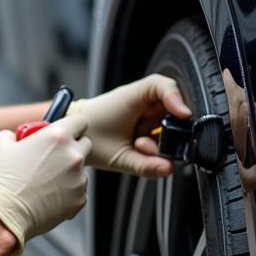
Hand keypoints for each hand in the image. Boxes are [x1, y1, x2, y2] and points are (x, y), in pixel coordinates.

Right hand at [0, 113, 91, 254]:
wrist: (5, 213)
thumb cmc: (3, 178)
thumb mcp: (1, 143)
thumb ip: (15, 133)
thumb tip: (18, 136)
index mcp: (57, 136)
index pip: (80, 121)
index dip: (73, 125)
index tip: (66, 131)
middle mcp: (73, 155)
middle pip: (86, 144)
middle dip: (73, 147)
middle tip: (54, 156)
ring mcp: (79, 179)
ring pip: (80, 170)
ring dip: (69, 172)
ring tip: (45, 182)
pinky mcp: (79, 199)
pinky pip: (78, 191)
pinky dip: (67, 192)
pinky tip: (48, 196)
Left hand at [67, 74, 190, 177]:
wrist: (72, 139)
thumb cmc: (89, 138)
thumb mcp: (118, 156)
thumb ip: (144, 165)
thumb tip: (168, 169)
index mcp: (133, 97)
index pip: (164, 86)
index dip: (176, 98)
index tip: (183, 115)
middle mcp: (142, 103)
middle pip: (171, 108)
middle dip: (169, 130)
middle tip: (151, 145)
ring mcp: (144, 114)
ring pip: (168, 125)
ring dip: (160, 140)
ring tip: (139, 148)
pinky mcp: (144, 125)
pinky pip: (160, 135)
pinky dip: (156, 146)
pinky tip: (140, 150)